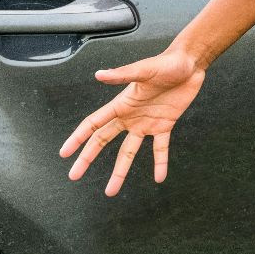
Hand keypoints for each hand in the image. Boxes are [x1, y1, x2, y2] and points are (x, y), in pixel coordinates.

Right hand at [59, 48, 205, 195]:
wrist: (190, 64)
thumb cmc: (166, 63)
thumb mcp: (144, 69)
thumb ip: (122, 75)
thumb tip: (99, 74)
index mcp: (121, 104)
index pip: (94, 124)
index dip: (78, 138)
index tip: (64, 153)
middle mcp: (130, 116)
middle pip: (104, 141)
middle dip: (88, 158)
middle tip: (74, 176)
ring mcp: (147, 123)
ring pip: (129, 152)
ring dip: (120, 171)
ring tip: (111, 191)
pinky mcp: (165, 125)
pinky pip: (160, 148)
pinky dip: (160, 163)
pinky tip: (159, 178)